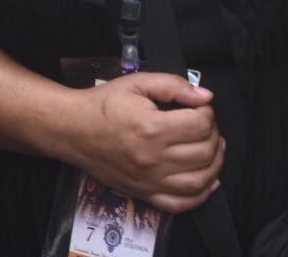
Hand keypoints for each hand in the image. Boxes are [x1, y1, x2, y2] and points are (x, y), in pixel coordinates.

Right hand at [66, 73, 224, 213]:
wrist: (72, 129)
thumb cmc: (103, 105)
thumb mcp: (138, 82)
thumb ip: (174, 86)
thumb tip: (204, 96)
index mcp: (151, 128)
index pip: (200, 124)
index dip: (207, 112)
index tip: (200, 107)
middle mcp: (152, 159)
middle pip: (204, 152)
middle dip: (213, 135)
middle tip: (206, 125)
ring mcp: (148, 180)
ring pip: (199, 182)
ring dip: (215, 165)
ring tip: (213, 149)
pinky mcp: (143, 193)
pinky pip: (180, 204)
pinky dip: (200, 196)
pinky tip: (207, 180)